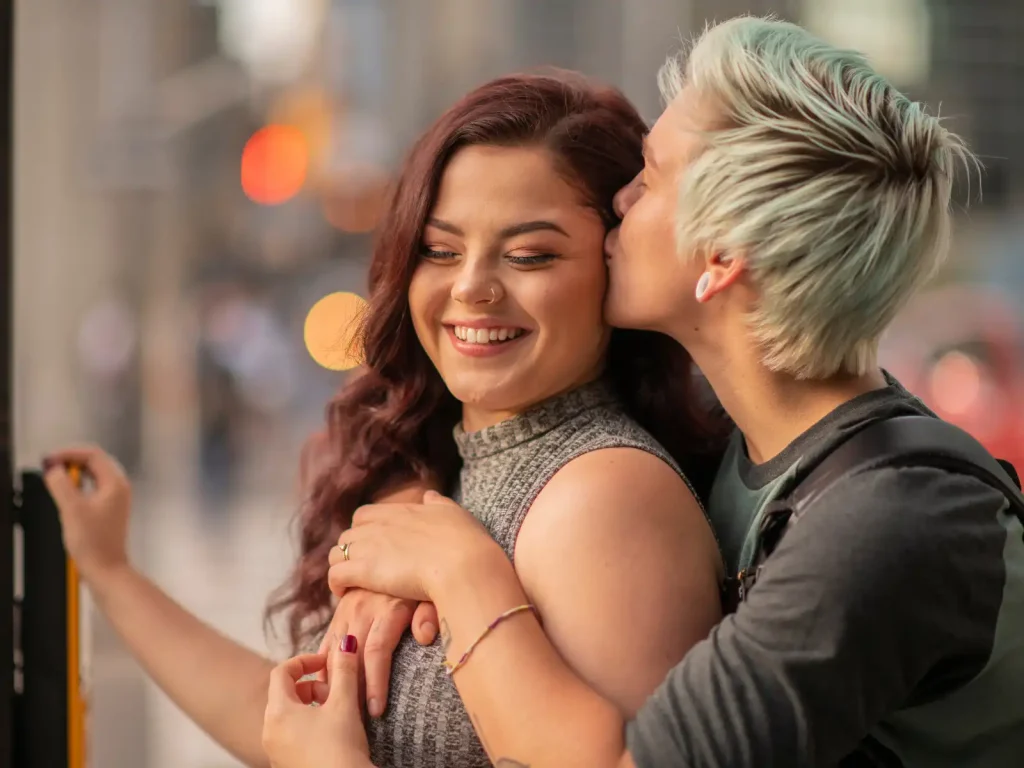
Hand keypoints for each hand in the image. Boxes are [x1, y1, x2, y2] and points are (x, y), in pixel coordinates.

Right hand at [42, 445, 130, 585]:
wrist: (106, 569)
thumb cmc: (95, 544)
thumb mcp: (72, 509)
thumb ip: (62, 485)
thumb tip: (54, 470)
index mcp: (115, 484)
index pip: (93, 455)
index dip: (70, 453)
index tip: (51, 460)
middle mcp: (119, 488)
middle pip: (95, 462)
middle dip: (72, 461)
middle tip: (52, 467)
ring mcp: (115, 499)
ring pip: (94, 475)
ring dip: (75, 473)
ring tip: (57, 479)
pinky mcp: (109, 509)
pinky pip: (93, 488)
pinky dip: (79, 486)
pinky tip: (67, 494)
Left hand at [263, 637, 373, 767]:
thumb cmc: (340, 749)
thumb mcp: (345, 703)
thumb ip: (344, 669)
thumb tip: (345, 642)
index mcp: (278, 713)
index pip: (282, 671)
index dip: (305, 660)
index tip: (327, 662)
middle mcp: (270, 732)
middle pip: (285, 694)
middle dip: (312, 686)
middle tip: (336, 691)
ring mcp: (275, 751)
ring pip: (289, 716)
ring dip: (312, 706)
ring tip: (337, 712)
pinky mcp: (286, 764)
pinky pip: (291, 735)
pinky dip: (308, 725)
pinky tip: (332, 733)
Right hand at [315, 590, 439, 717]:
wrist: (398, 557)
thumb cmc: (422, 585)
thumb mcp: (431, 595)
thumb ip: (429, 615)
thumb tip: (426, 636)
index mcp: (387, 609)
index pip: (377, 651)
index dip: (375, 683)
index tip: (376, 711)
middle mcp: (363, 610)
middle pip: (352, 657)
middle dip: (352, 691)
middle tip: (354, 721)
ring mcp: (347, 611)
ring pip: (334, 652)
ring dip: (334, 682)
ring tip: (337, 711)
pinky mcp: (339, 613)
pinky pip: (326, 643)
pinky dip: (323, 667)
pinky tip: (323, 688)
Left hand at [327, 492, 503, 602]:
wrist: (462, 565)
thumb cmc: (464, 542)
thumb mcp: (453, 513)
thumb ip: (438, 503)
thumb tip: (429, 495)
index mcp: (400, 512)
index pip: (364, 515)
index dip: (364, 531)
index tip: (372, 547)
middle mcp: (379, 526)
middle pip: (348, 535)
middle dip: (351, 551)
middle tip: (361, 570)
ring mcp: (369, 547)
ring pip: (337, 553)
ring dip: (341, 566)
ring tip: (351, 585)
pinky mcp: (364, 571)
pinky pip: (335, 575)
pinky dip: (336, 585)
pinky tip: (345, 594)